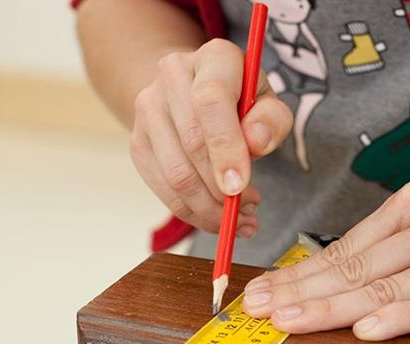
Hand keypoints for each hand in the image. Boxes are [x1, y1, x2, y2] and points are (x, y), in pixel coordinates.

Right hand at [130, 39, 292, 236]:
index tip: (240, 187)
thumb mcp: (268, 102)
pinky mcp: (137, 143)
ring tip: (237, 219)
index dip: (226, 148)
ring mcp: (147, 109)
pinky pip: (164, 189)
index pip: (211, 101)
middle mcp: (172, 75)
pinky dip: (192, 213)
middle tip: (249, 210)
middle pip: (192, 143)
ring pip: (175, 173)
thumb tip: (256, 142)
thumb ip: (271, 120)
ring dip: (209, 209)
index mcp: (213, 58)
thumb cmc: (241, 99)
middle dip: (222, 189)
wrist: (194, 91)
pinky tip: (216, 218)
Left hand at [241, 168, 409, 339]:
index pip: (345, 248)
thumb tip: (344, 274)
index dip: (300, 274)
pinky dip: (402, 317)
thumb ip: (399, 239)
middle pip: (355, 268)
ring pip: (388, 286)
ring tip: (293, 323)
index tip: (264, 294)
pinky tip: (367, 329)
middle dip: (301, 292)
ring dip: (335, 308)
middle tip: (258, 313)